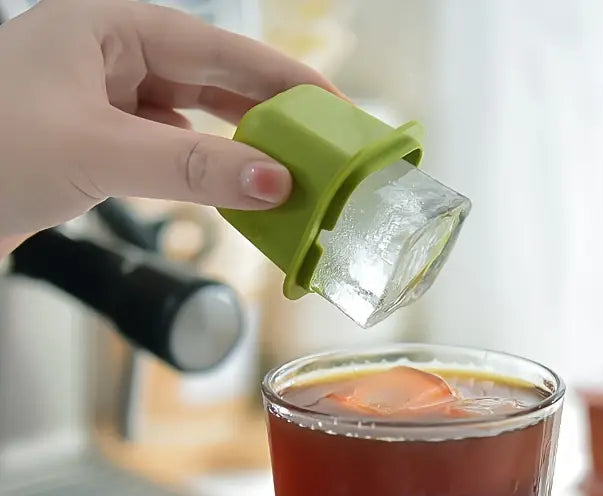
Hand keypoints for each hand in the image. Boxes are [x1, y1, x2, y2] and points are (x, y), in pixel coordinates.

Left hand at [0, 0, 340, 237]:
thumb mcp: (98, 152)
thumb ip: (191, 167)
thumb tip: (273, 179)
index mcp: (107, 27)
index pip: (220, 50)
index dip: (284, 81)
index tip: (333, 109)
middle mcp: (110, 57)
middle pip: (214, 81)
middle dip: (271, 114)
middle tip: (324, 144)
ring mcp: (106, 103)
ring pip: (196, 120)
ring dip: (241, 148)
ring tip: (290, 170)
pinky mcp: (101, 145)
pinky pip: (173, 152)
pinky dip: (207, 173)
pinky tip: (234, 190)